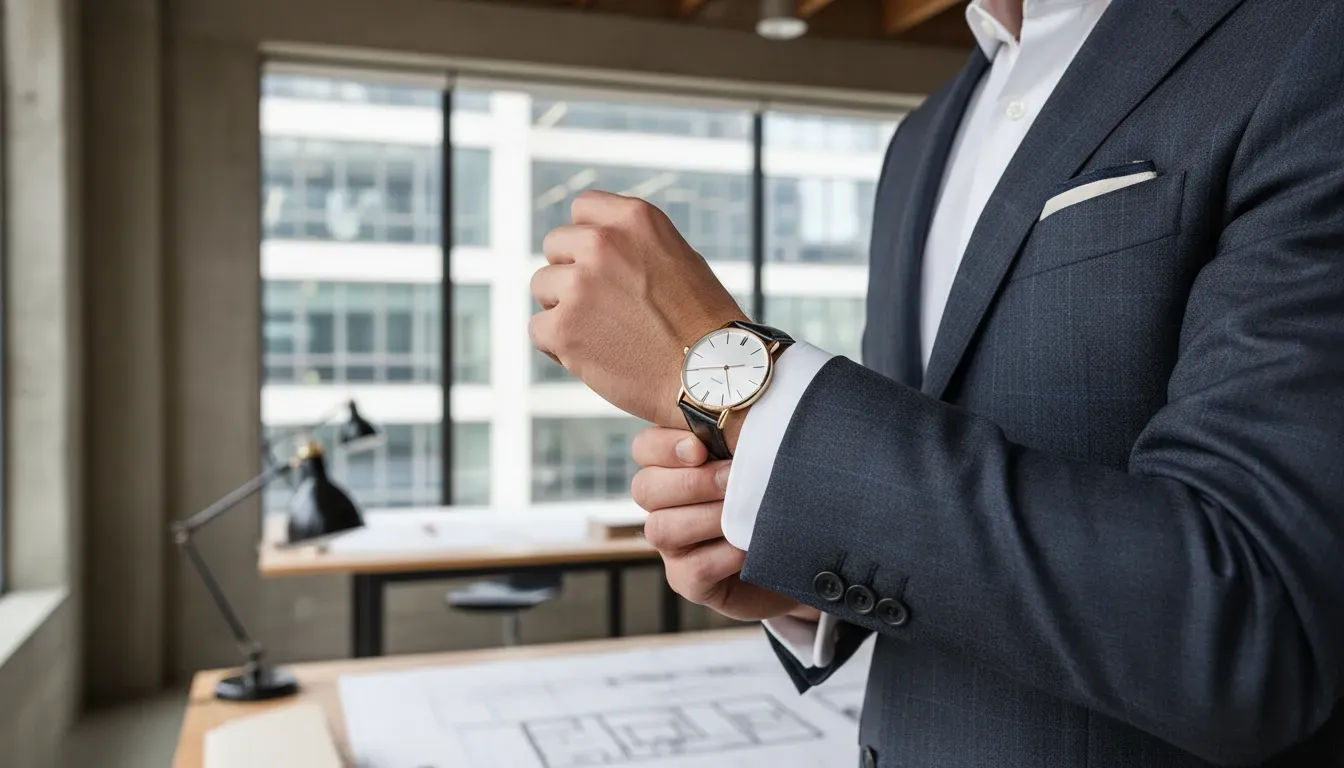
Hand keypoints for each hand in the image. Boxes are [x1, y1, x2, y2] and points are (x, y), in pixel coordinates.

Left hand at [530, 191, 746, 427]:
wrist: (711, 376)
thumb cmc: (702, 324)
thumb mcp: (678, 258)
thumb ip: (633, 245)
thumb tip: (589, 245)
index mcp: (635, 219)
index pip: (583, 208)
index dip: (588, 238)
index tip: (602, 264)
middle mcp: (603, 243)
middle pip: (555, 246)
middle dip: (572, 273)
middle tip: (605, 306)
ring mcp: (580, 285)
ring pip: (542, 287)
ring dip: (564, 308)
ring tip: (604, 333)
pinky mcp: (563, 327)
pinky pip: (539, 329)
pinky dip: (559, 346)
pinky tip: (595, 355)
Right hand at [631, 427, 800, 620]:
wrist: (800, 552)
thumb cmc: (773, 494)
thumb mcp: (755, 457)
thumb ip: (735, 436)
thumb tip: (737, 416)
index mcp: (674, 467)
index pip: (644, 448)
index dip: (664, 447)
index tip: (699, 449)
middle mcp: (665, 505)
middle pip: (645, 488)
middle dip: (692, 482)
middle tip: (730, 478)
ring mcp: (673, 546)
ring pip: (661, 528)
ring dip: (707, 517)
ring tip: (743, 511)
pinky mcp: (688, 581)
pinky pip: (693, 568)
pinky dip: (724, 555)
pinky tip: (748, 547)